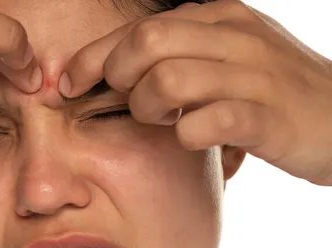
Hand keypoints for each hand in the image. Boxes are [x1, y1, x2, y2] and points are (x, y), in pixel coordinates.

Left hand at [59, 0, 331, 185]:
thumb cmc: (271, 94)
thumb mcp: (226, 60)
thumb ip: (179, 57)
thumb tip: (113, 73)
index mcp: (218, 19)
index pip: (139, 29)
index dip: (93, 57)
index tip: (67, 83)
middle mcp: (232, 38)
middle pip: (146, 44)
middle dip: (118, 78)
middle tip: (127, 102)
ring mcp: (252, 76)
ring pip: (168, 80)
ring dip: (149, 108)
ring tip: (164, 120)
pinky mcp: (268, 117)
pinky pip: (206, 122)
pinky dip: (187, 134)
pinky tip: (194, 138)